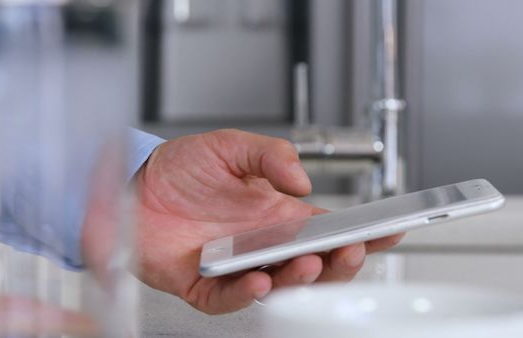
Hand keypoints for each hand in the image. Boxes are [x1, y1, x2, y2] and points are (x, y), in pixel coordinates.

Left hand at [135, 129, 400, 313]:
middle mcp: (261, 244)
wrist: (135, 184)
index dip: (360, 232)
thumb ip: (269, 157)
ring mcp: (236, 266)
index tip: (389, 229)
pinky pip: (230, 298)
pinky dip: (245, 294)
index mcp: (276, 214)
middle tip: (349, 249)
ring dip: (297, 278)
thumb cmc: (181, 167)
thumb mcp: (231, 147)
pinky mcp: (205, 284)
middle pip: (313, 264)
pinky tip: (256, 279)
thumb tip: (302, 182)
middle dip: (338, 262)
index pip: (327, 228)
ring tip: (306, 261)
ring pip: (279, 285)